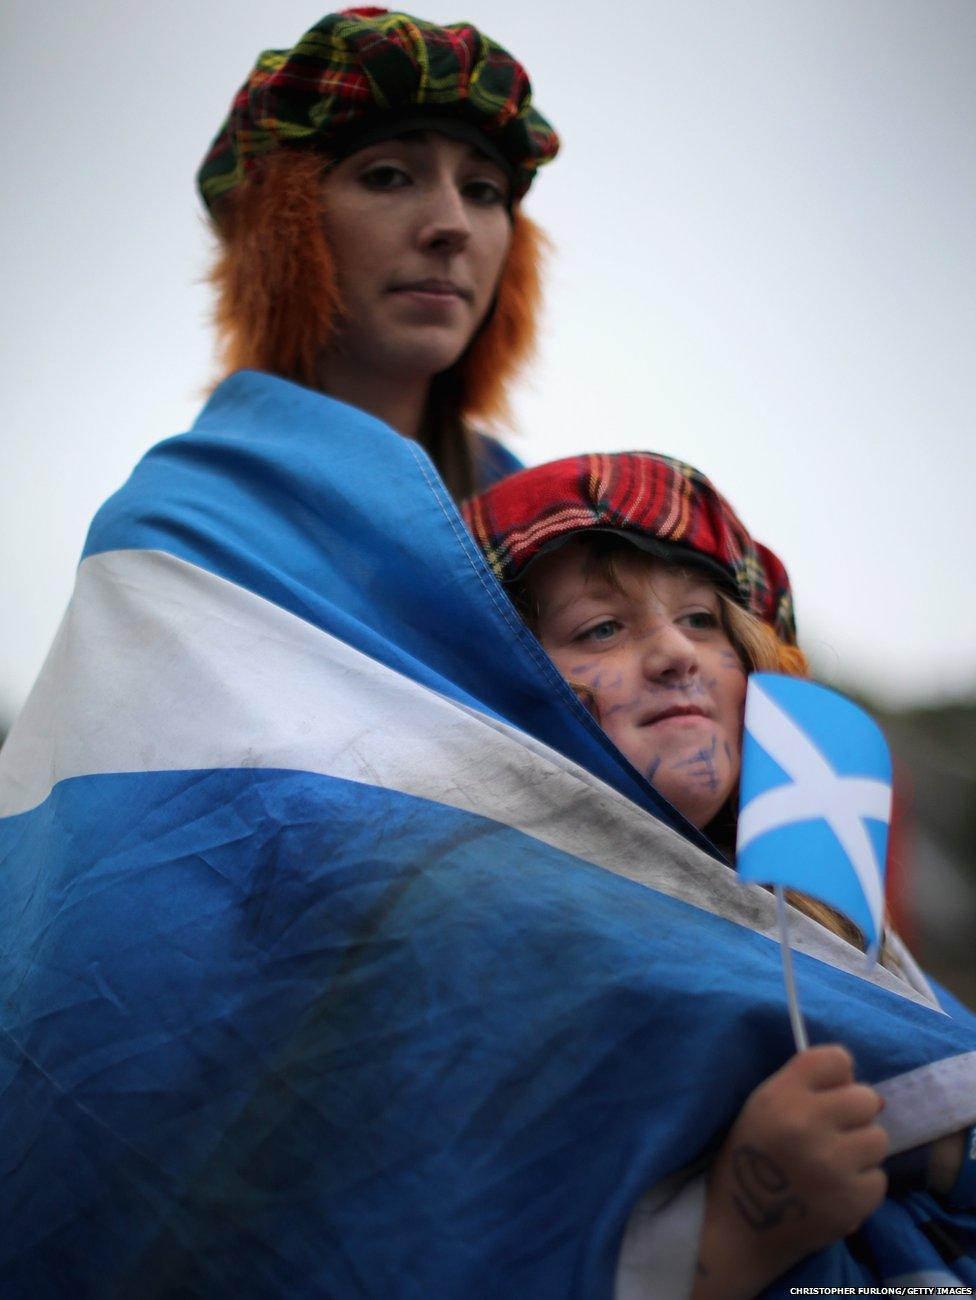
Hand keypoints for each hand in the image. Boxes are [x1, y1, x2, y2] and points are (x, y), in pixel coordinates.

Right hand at [692, 1045, 888, 1299]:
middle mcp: (808, 1125)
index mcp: (781, 1096)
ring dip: (860, 1150)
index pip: (835, 1059)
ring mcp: (833, 1165)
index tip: (828, 1092)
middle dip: (854, 1113)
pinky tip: (835, 1190)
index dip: (836, 1075)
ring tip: (834, 1163)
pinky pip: (878, 1178)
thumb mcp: (761, 1106)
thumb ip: (802, 1085)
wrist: (740, 1229)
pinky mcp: (852, 1202)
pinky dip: (861, 1185)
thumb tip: (856, 1081)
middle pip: (866, 1097)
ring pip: (878, 1138)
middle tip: (835, 1131)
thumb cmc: (750, 1158)